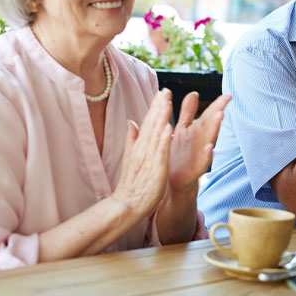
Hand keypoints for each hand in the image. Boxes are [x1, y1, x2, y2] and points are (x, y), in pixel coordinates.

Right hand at [112, 89, 173, 215]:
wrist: (126, 205)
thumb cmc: (133, 183)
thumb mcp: (132, 157)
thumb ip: (132, 139)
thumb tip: (131, 122)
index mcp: (140, 146)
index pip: (148, 122)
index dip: (156, 107)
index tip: (163, 91)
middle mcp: (143, 149)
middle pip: (151, 124)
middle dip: (159, 106)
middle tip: (166, 90)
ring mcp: (149, 158)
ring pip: (156, 134)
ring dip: (161, 118)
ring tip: (167, 102)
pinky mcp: (155, 169)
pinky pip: (160, 153)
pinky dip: (164, 141)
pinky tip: (169, 129)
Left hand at [167, 92, 231, 193]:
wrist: (171, 183)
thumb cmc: (177, 156)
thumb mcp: (182, 130)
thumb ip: (188, 112)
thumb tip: (194, 93)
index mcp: (195, 131)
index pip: (208, 115)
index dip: (217, 104)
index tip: (228, 95)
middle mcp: (200, 141)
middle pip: (211, 125)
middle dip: (218, 112)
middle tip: (226, 100)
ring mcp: (199, 155)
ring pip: (209, 139)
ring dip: (215, 128)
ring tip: (221, 116)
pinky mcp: (194, 170)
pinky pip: (202, 162)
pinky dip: (207, 155)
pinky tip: (210, 147)